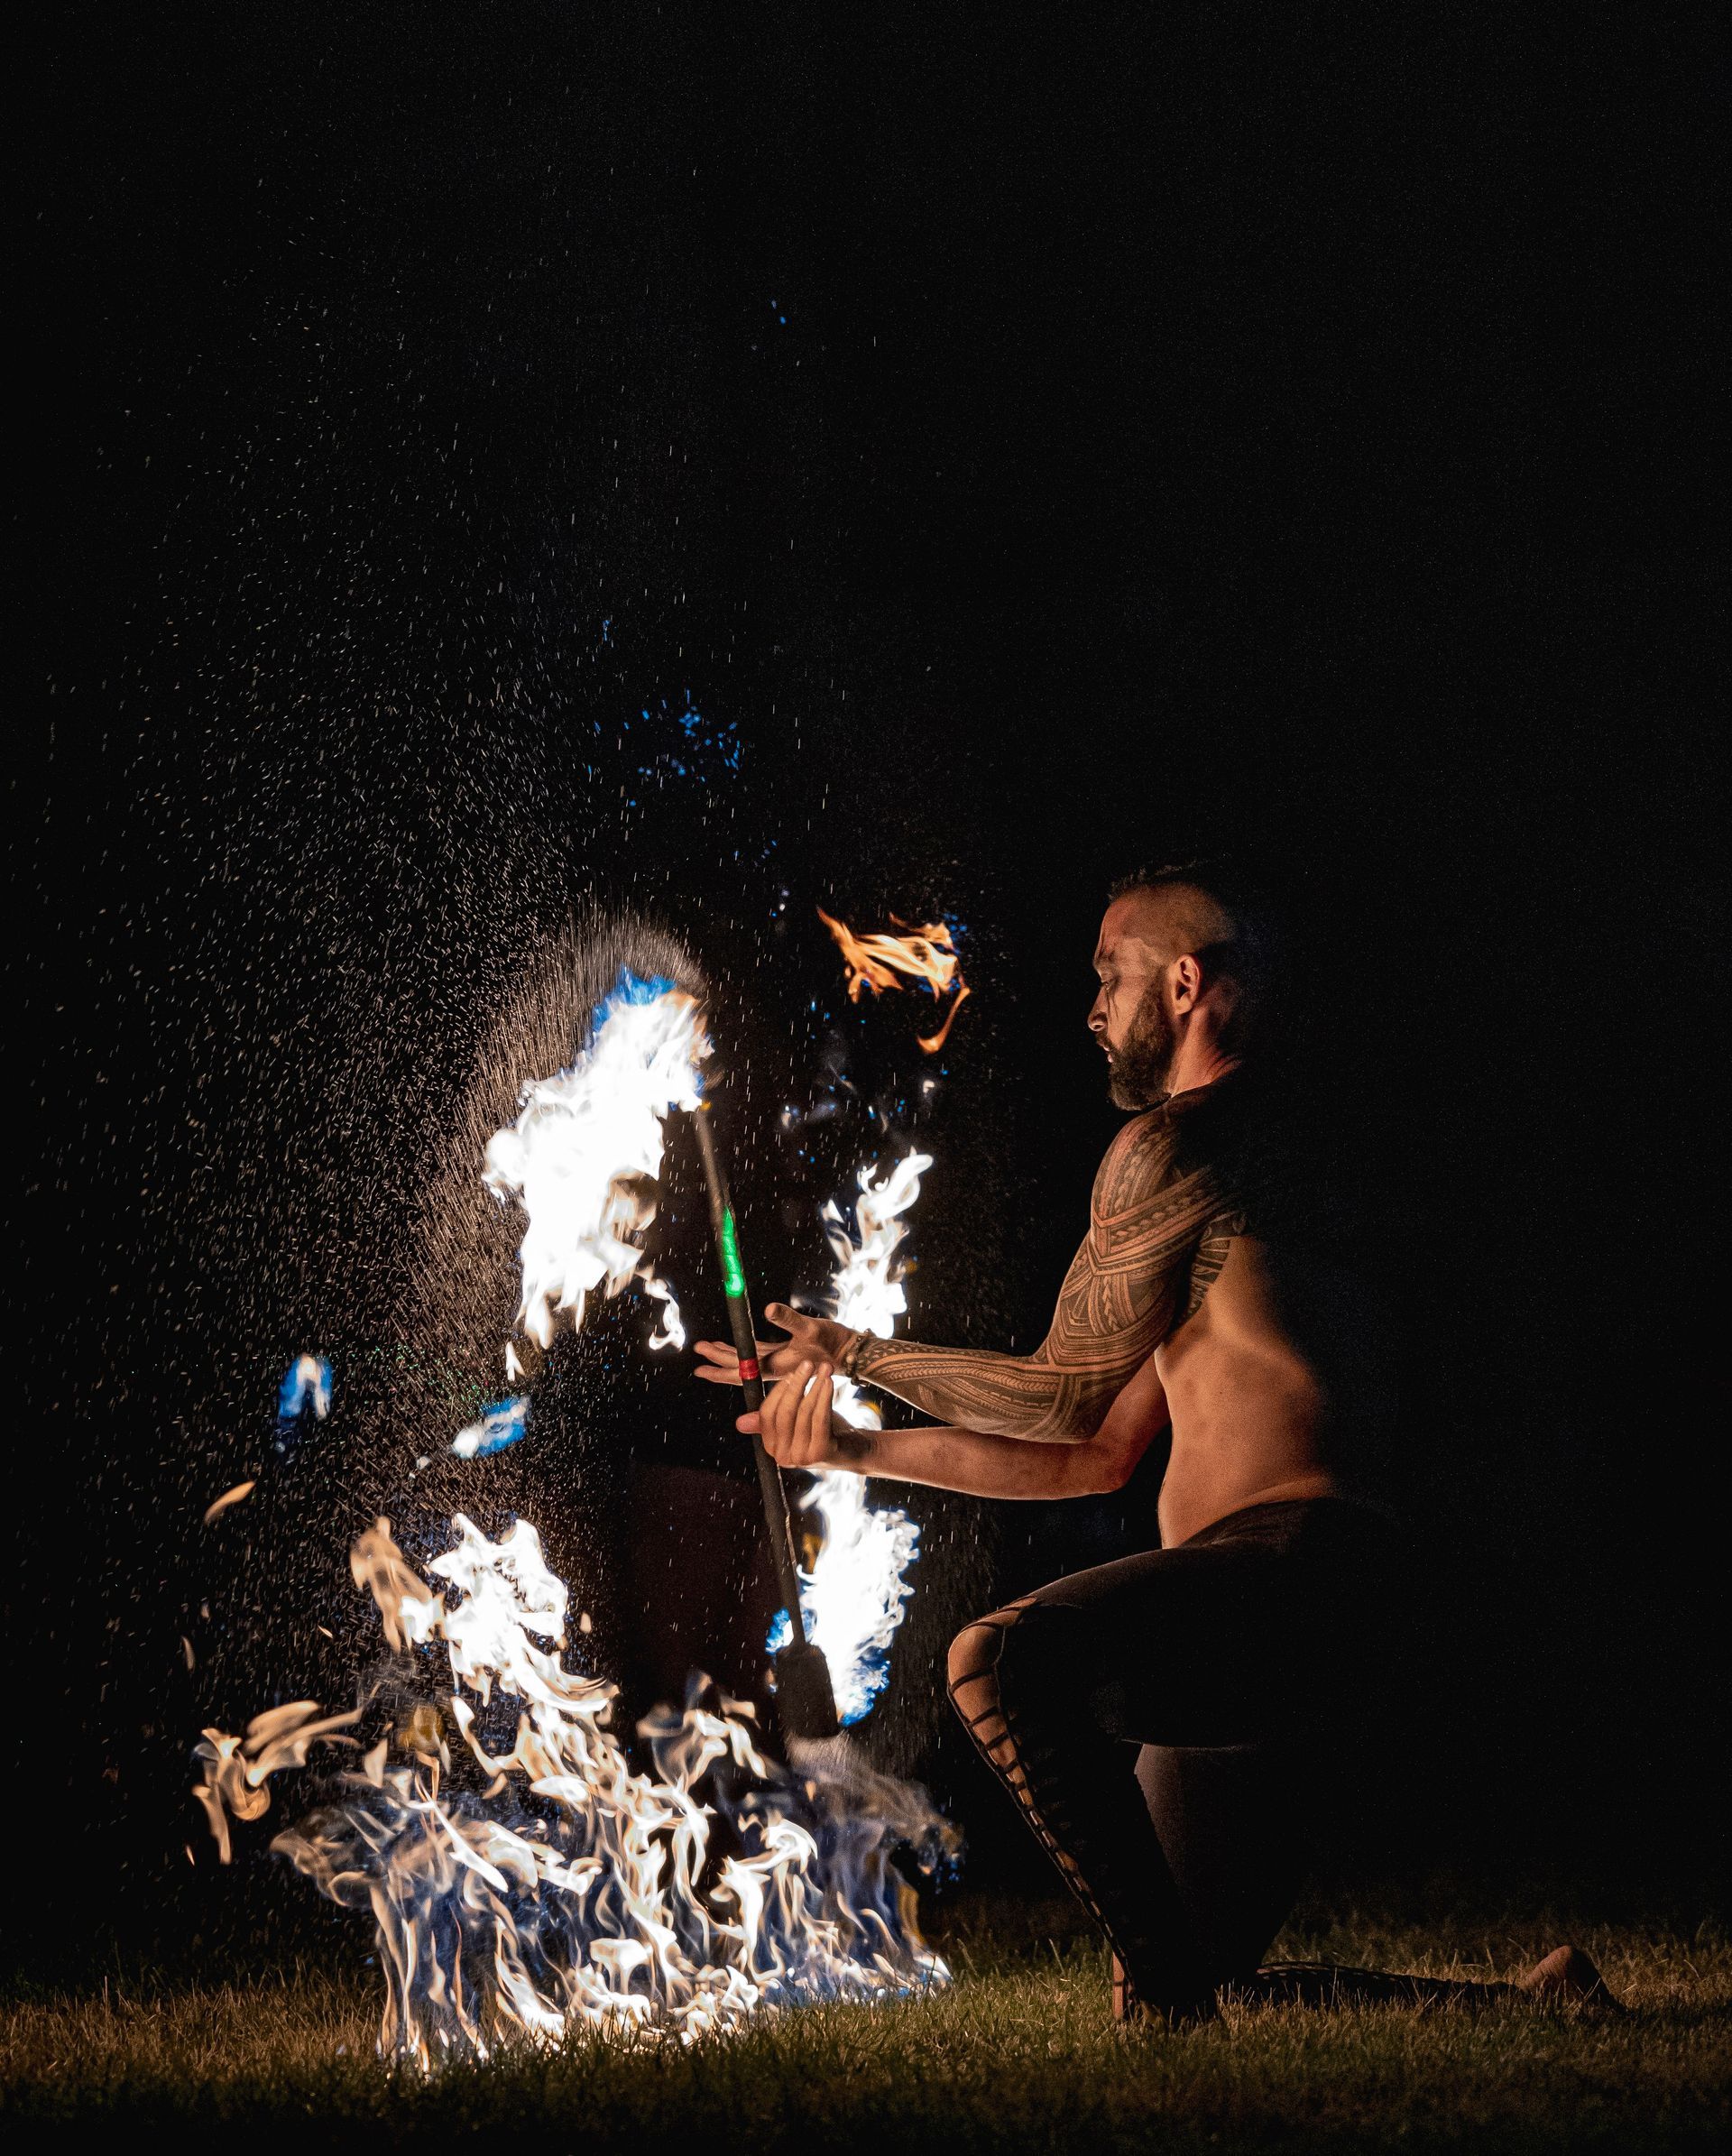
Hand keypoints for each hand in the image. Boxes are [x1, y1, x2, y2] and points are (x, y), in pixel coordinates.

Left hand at [692, 1302, 854, 1386]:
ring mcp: (780, 1362)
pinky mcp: (787, 1354)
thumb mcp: (810, 1328)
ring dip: (729, 1355)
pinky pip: (759, 1355)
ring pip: (747, 1361)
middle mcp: (774, 1367)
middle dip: (717, 1359)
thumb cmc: (832, 1343)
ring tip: (711, 1348)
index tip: (699, 1367)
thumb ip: (789, 1319)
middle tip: (698, 1349)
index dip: (718, 1369)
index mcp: (775, 1366)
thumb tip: (768, 1308)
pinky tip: (741, 1345)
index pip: (739, 1370)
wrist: (851, 1354)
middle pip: (739, 1367)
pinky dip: (746, 1351)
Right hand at [738, 1359, 847, 1469]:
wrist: (855, 1451)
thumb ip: (772, 1419)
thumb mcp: (796, 1423)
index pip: (767, 1414)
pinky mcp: (821, 1453)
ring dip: (815, 1386)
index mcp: (772, 1447)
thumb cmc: (824, 1432)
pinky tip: (828, 1382)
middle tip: (807, 1364)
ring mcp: (802, 1457)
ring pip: (804, 1413)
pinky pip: (820, 1419)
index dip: (778, 1391)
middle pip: (784, 1413)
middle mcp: (783, 1457)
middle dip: (796, 1385)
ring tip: (824, 1369)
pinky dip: (824, 1397)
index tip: (792, 1373)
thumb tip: (739, 1423)